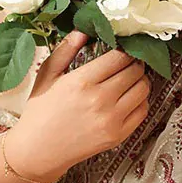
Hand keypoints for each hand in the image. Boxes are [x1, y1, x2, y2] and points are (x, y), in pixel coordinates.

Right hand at [3, 30, 151, 182]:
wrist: (38, 151)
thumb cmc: (40, 112)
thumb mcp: (46, 76)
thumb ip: (65, 50)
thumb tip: (83, 31)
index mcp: (82, 82)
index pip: (119, 57)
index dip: (124, 50)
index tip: (121, 49)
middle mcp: (100, 100)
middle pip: (135, 71)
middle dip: (134, 63)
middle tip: (127, 63)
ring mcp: (111, 120)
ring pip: (143, 89)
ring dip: (139, 80)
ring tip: (129, 79)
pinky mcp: (118, 136)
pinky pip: (143, 111)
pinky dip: (140, 101)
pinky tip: (128, 98)